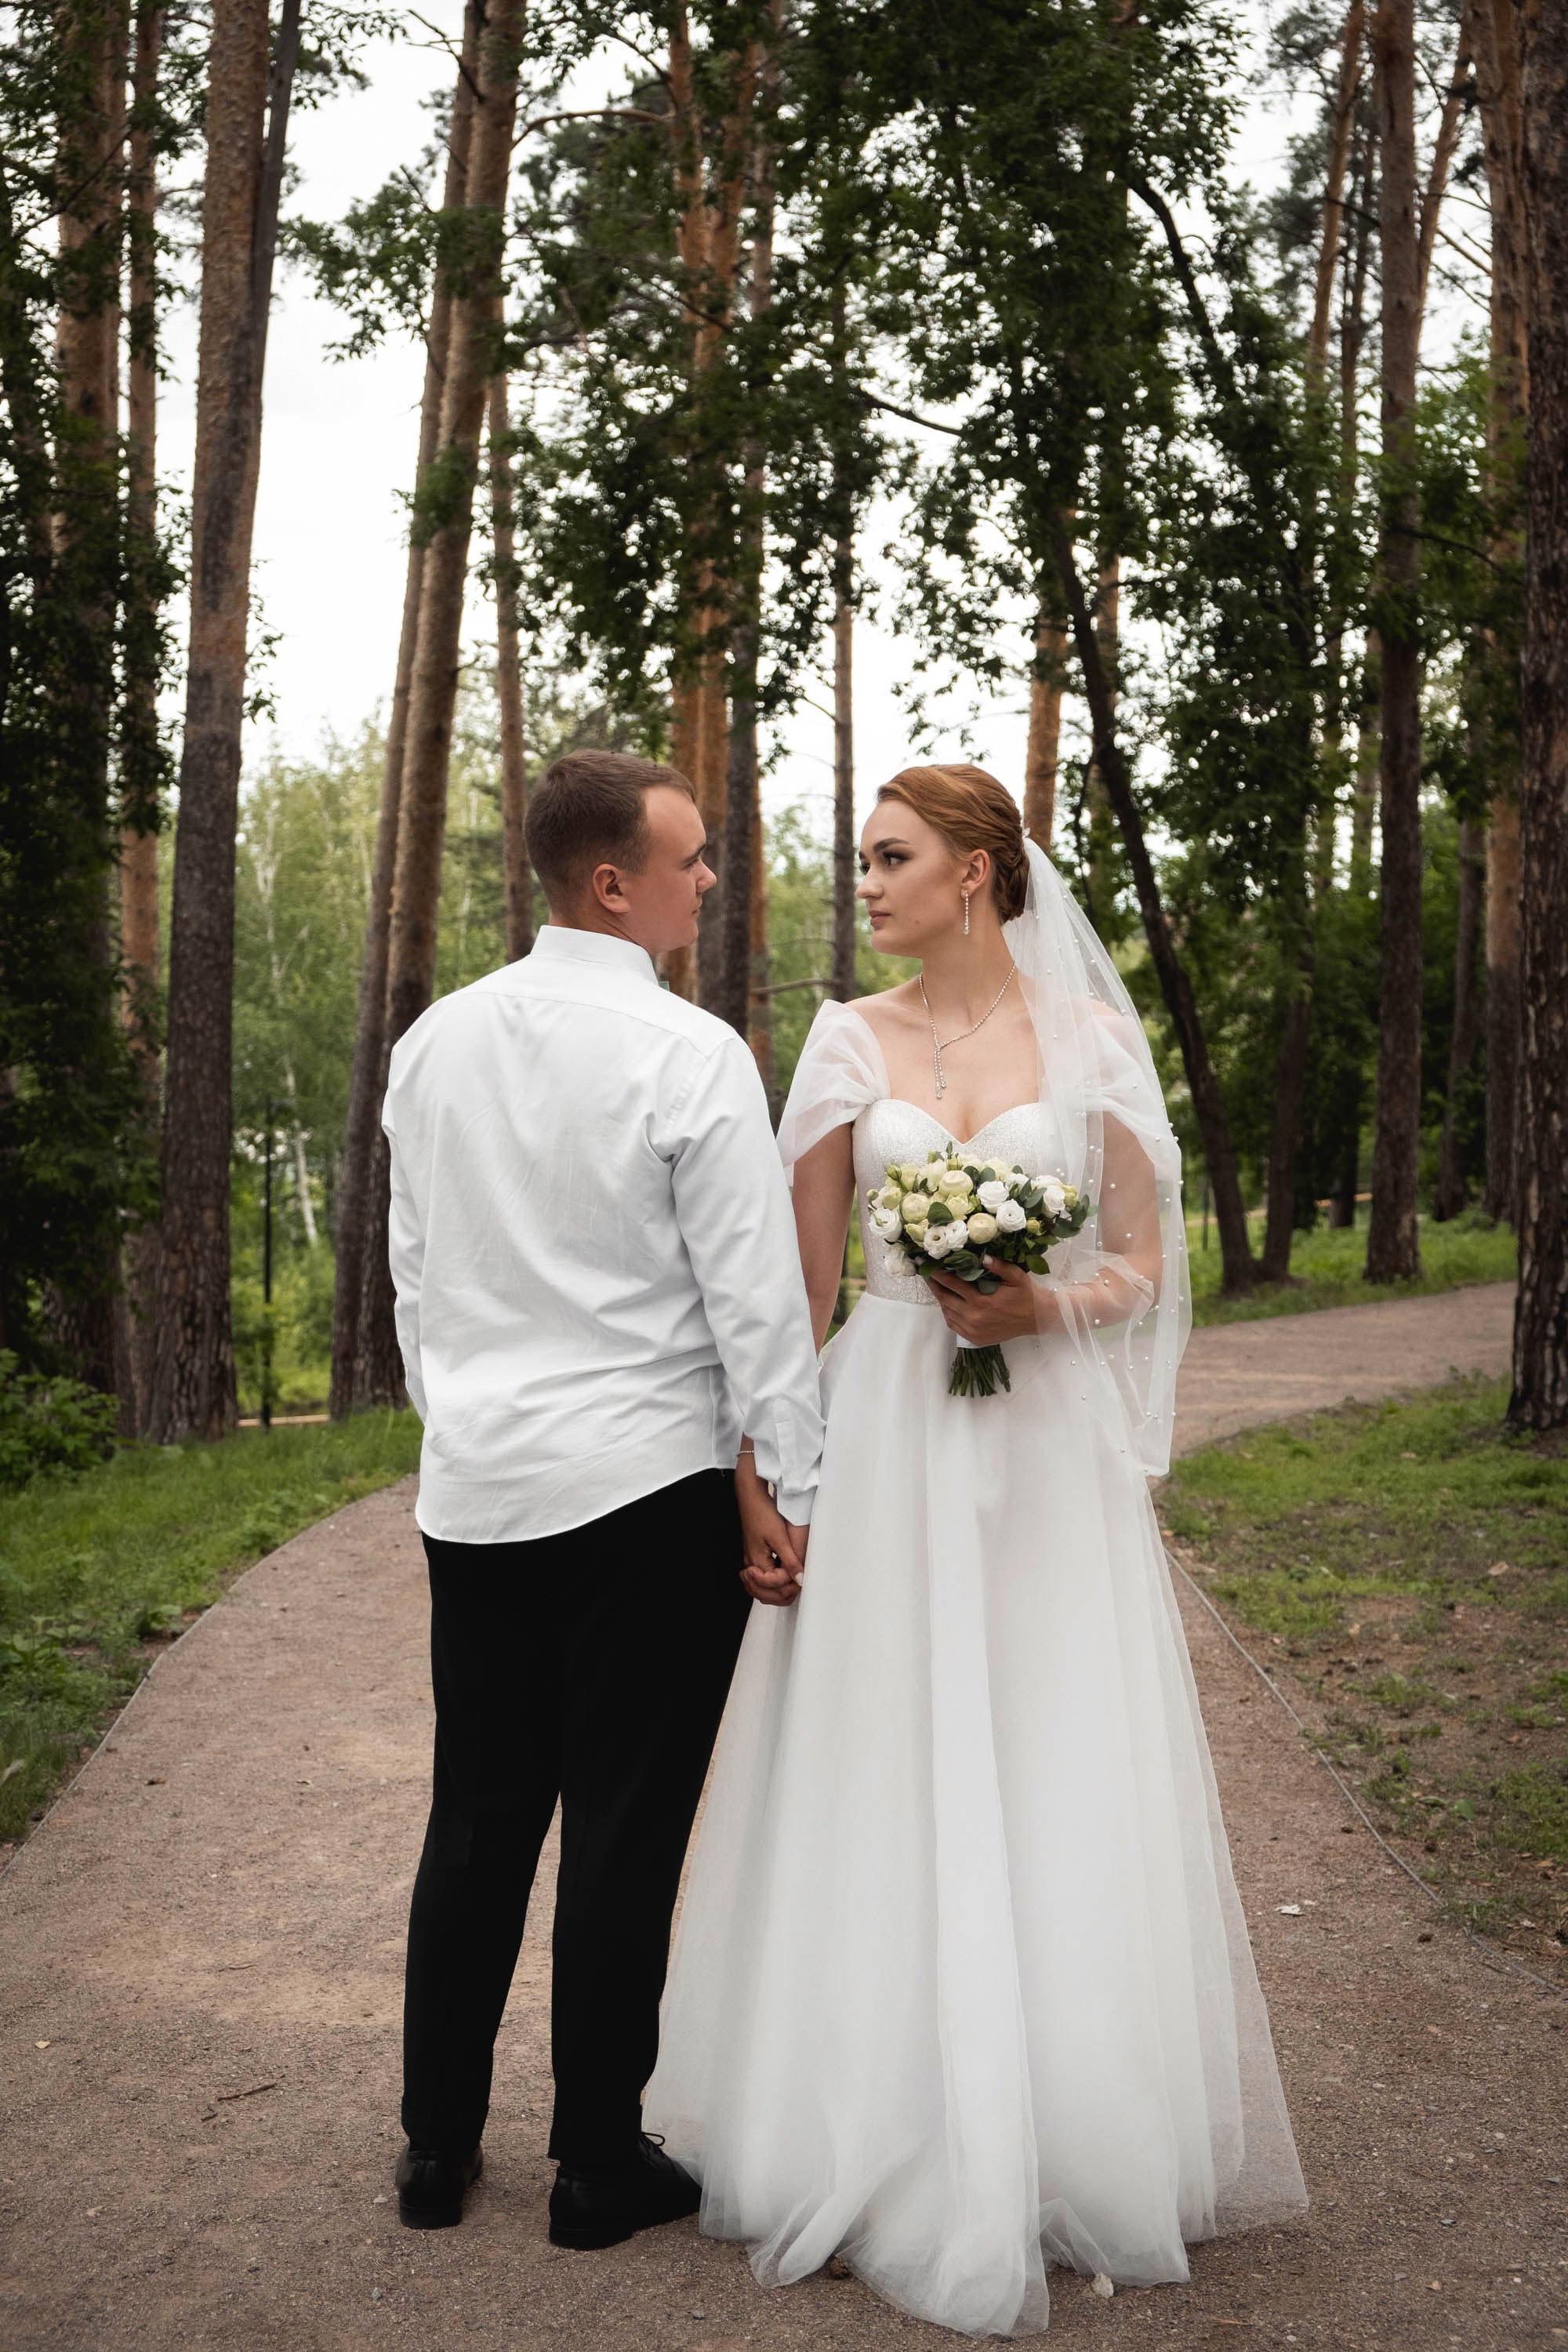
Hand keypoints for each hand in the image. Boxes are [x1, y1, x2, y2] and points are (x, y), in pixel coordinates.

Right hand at [736, 1455, 808, 1607]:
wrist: (751, 1497)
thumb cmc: (763, 1514)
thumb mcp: (780, 1539)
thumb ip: (790, 1562)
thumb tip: (800, 1580)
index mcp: (757, 1562)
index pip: (772, 1586)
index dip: (787, 1585)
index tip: (799, 1577)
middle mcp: (751, 1564)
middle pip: (763, 1593)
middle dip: (780, 1594)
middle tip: (796, 1585)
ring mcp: (750, 1561)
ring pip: (759, 1589)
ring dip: (775, 1591)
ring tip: (790, 1584)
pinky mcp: (753, 1555)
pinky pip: (759, 1579)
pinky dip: (769, 1584)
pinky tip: (781, 1578)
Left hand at [928, 1256, 1037, 1343]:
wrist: (1036, 1319)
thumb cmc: (1025, 1295)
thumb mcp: (1016, 1276)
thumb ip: (999, 1266)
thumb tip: (982, 1257)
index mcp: (982, 1301)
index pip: (953, 1284)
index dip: (939, 1274)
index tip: (930, 1266)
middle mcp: (974, 1317)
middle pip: (945, 1299)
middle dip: (934, 1285)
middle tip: (927, 1275)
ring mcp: (973, 1330)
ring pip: (947, 1312)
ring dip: (940, 1299)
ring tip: (936, 1287)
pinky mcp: (975, 1338)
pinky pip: (953, 1325)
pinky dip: (948, 1313)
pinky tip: (947, 1304)